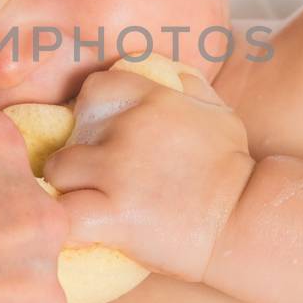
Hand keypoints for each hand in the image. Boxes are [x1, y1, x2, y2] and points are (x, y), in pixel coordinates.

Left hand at [41, 63, 255, 282]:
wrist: (244, 219)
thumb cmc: (233, 170)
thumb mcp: (219, 113)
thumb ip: (191, 86)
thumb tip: (173, 73)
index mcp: (153, 99)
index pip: (94, 87)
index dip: (88, 111)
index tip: (96, 135)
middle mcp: (129, 127)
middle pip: (70, 132)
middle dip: (77, 153)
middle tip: (90, 177)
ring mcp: (117, 170)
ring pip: (58, 170)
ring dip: (66, 188)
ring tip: (84, 203)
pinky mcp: (114, 213)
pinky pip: (64, 214)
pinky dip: (64, 223)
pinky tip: (77, 229)